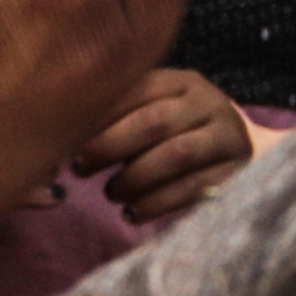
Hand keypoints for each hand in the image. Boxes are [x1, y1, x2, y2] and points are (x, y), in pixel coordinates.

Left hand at [81, 67, 258, 229]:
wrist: (230, 151)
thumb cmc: (172, 133)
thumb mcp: (148, 113)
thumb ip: (113, 117)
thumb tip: (58, 137)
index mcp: (182, 82)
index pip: (137, 90)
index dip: (98, 116)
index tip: (66, 139)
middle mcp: (210, 102)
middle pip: (155, 122)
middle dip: (110, 147)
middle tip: (79, 168)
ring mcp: (229, 136)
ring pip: (177, 155)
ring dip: (135, 178)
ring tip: (111, 194)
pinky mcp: (237, 170)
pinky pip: (194, 188)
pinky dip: (156, 203)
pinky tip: (133, 213)